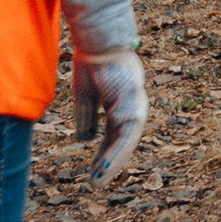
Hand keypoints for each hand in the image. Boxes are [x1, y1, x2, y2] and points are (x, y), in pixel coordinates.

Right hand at [73, 47, 148, 184]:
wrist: (97, 39)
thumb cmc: (92, 61)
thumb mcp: (85, 94)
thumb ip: (87, 116)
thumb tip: (85, 139)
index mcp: (121, 101)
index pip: (115, 132)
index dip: (106, 151)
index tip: (95, 169)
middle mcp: (132, 104)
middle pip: (123, 138)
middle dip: (110, 161)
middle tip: (96, 182)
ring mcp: (135, 102)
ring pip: (127, 139)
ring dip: (112, 162)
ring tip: (98, 181)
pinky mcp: (133, 101)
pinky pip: (126, 132)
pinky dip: (116, 151)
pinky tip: (105, 165)